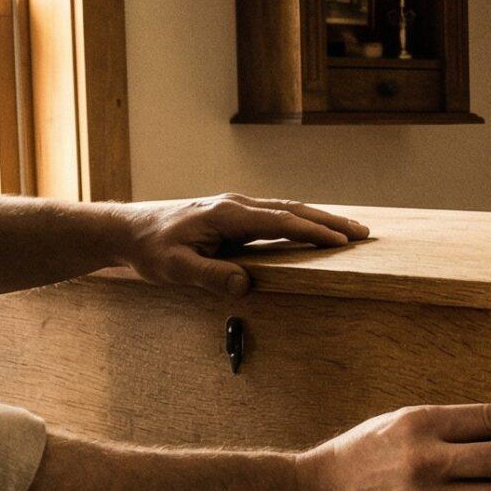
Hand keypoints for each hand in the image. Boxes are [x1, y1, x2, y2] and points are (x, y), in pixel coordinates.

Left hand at [119, 193, 368, 295]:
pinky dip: (300, 219)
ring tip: (349, 230)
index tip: (342, 242)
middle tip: (362, 232)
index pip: (280, 222)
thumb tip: (247, 285)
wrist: (127, 229)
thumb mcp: (175, 268)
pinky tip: (312, 228)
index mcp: (227, 215)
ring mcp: (235, 207)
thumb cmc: (150, 249)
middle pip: (292, 209)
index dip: (313, 232)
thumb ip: (211, 276)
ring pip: (286, 209)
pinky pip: (275, 214)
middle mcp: (236, 205)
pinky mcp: (232, 214)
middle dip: (329, 221)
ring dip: (319, 219)